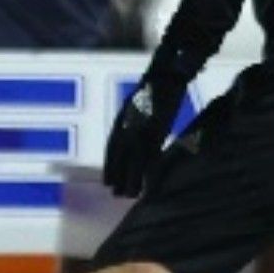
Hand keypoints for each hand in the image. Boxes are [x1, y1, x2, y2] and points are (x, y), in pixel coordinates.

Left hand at [103, 73, 187, 196]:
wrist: (166, 75)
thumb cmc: (153, 90)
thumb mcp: (134, 106)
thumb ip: (129, 122)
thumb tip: (129, 138)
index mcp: (120, 121)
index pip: (111, 150)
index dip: (110, 168)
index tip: (107, 183)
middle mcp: (126, 128)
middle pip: (120, 159)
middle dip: (118, 178)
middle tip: (117, 195)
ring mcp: (141, 131)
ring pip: (134, 163)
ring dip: (132, 181)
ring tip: (131, 196)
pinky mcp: (157, 133)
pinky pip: (152, 159)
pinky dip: (150, 175)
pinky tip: (150, 186)